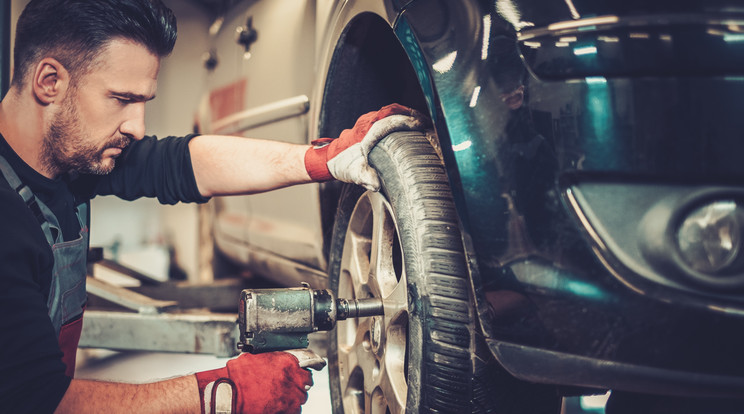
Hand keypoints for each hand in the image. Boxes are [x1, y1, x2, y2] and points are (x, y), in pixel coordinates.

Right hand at [194, 351, 314, 413]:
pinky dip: (288, 409)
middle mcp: (292, 378)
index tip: (299, 373)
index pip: (308, 364)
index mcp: (287, 362)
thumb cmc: (238, 376)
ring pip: (301, 397)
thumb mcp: (257, 358)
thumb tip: (282, 359)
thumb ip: (275, 358)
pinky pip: (295, 410)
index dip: (301, 370)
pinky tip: (278, 406)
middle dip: (298, 384)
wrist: (228, 394)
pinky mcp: (286, 410)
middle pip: (306, 382)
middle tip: (287, 386)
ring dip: (293, 397)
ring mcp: (291, 396)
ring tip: (279, 397)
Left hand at [304, 103, 428, 190]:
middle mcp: (367, 122)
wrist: (327, 159)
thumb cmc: (342, 165)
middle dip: (412, 114)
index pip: (392, 121)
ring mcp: (367, 120)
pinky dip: (397, 116)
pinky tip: (405, 126)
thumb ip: (366, 178)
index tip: (423, 126)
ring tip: (420, 123)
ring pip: (390, 110)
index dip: (409, 122)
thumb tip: (376, 184)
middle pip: (394, 110)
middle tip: (427, 122)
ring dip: (405, 114)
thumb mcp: (354, 174)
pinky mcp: (367, 122)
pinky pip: (385, 114)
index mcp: (367, 132)